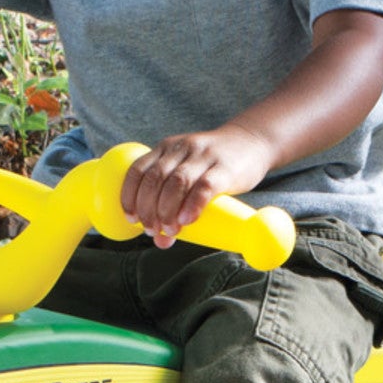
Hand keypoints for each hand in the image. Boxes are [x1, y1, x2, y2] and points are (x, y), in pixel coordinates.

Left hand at [119, 125, 273, 247]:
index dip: (129, 195)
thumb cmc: (215, 165)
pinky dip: (192, 206)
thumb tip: (160, 241)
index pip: (138, 170)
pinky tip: (187, 220)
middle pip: (155, 179)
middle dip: (148, 209)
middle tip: (152, 230)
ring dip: (167, 210)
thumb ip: (173, 202)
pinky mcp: (225, 168)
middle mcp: (182, 149)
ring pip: (176, 183)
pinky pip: (204, 187)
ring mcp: (204, 157)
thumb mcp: (189, 172)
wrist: (253, 141)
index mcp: (167, 148)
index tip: (131, 218)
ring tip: (169, 231)